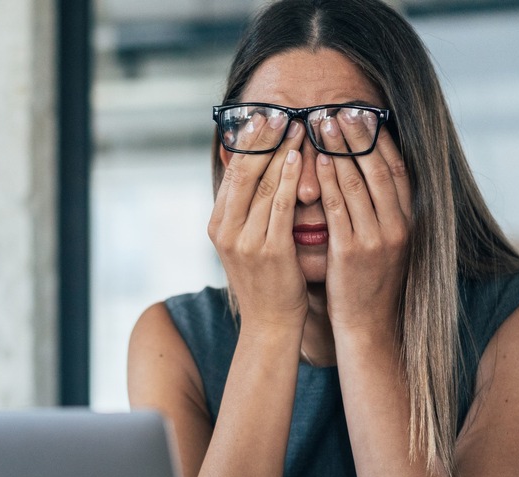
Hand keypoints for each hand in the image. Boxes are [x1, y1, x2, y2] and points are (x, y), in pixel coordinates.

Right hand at [207, 118, 308, 333]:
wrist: (270, 323)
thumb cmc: (266, 280)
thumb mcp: (246, 242)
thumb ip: (247, 210)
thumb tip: (254, 171)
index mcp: (217, 225)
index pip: (232, 173)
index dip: (248, 142)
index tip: (263, 116)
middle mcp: (226, 230)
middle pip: (244, 172)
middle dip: (263, 139)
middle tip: (280, 111)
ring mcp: (246, 241)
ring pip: (264, 184)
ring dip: (282, 151)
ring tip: (298, 126)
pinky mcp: (269, 250)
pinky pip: (281, 205)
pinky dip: (290, 178)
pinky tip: (300, 157)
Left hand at [314, 109, 411, 337]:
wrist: (369, 327)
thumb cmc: (369, 284)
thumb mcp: (385, 244)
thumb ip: (380, 212)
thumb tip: (368, 177)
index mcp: (409, 221)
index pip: (397, 169)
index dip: (380, 139)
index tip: (365, 113)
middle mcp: (398, 226)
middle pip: (378, 168)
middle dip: (357, 135)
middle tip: (339, 108)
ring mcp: (377, 238)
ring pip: (358, 183)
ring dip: (339, 149)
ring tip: (322, 123)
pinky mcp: (353, 252)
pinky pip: (339, 208)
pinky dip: (330, 181)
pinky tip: (318, 161)